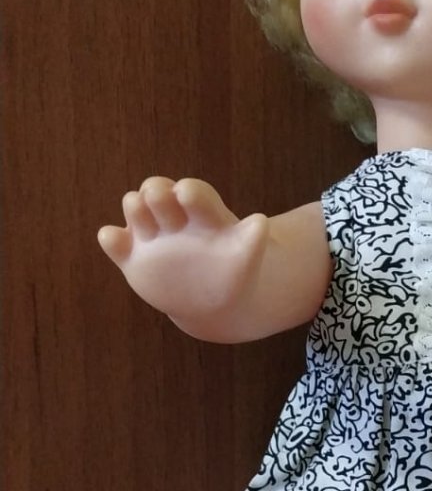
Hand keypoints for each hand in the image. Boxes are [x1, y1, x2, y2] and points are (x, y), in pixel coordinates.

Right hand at [98, 176, 269, 326]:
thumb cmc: (233, 270)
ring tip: (142, 219)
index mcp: (200, 213)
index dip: (187, 190)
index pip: (190, 191)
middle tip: (157, 200)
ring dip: (135, 207)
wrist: (214, 300)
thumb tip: (261, 223)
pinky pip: (114, 242)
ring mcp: (152, 236)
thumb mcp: (244, 257)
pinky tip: (116, 240)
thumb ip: (251, 241)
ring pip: (135, 208)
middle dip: (156, 192)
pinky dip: (111, 238)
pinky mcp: (133, 258)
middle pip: (156, 191)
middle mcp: (173, 218)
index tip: (187, 195)